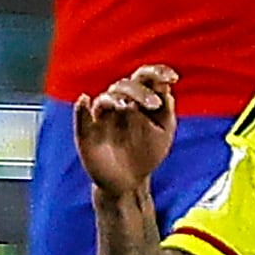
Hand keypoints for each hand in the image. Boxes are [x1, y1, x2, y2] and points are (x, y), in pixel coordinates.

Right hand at [74, 65, 178, 199]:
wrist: (129, 182)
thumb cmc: (147, 153)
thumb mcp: (163, 132)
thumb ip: (166, 111)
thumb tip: (165, 88)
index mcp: (139, 98)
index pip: (145, 78)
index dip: (158, 73)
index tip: (172, 78)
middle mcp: (119, 102)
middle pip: (126, 85)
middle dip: (140, 91)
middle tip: (154, 104)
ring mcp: (102, 116)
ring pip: (106, 98)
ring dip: (116, 98)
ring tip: (127, 106)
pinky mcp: (87, 133)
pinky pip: (81, 117)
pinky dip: (81, 108)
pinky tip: (84, 100)